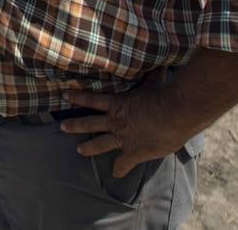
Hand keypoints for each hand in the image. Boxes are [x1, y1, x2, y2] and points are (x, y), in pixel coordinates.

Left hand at [59, 74, 194, 178]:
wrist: (175, 114)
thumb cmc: (164, 95)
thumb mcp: (154, 82)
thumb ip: (152, 76)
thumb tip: (158, 63)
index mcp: (118, 104)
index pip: (92, 99)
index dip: (78, 97)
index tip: (65, 95)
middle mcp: (116, 121)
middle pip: (89, 123)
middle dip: (75, 125)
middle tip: (62, 127)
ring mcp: (122, 138)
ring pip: (99, 144)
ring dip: (88, 148)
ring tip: (78, 150)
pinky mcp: (134, 152)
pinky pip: (123, 163)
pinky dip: (120, 170)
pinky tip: (116, 175)